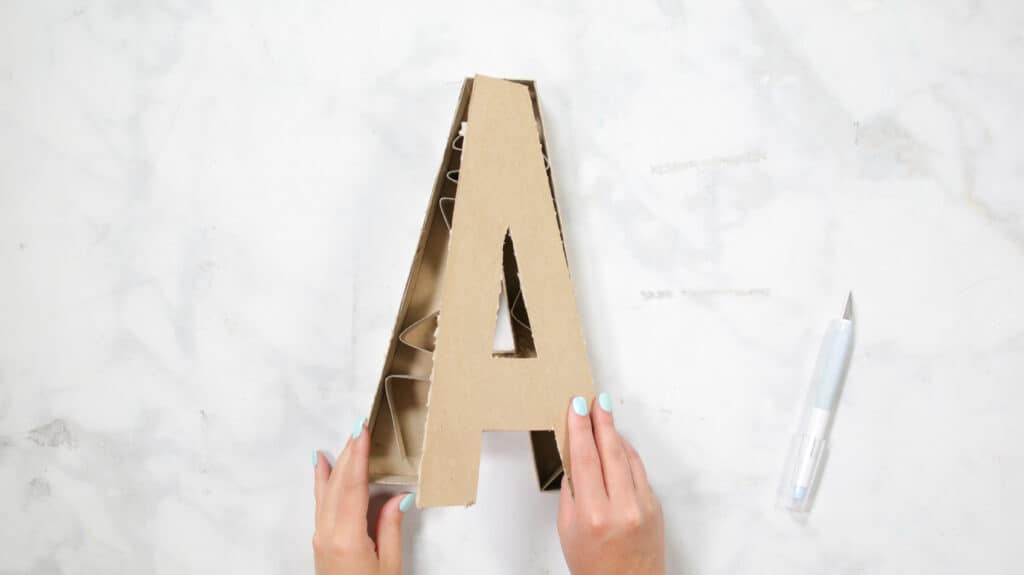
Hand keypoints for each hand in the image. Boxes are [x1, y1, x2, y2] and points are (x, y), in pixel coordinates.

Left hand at [313, 419, 413, 574]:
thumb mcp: (389, 566)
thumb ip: (390, 528)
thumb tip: (396, 497)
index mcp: (347, 537)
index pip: (353, 486)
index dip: (358, 456)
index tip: (363, 432)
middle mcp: (328, 534)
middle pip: (337, 483)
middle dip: (348, 454)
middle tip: (358, 428)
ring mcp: (320, 537)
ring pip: (325, 491)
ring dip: (336, 464)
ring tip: (342, 442)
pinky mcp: (320, 542)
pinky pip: (320, 503)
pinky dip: (323, 482)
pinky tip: (322, 470)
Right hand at [558, 394, 664, 574]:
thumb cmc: (594, 566)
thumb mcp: (567, 529)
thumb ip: (572, 492)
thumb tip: (575, 458)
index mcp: (593, 513)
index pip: (585, 458)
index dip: (581, 428)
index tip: (577, 408)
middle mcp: (621, 507)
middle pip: (611, 450)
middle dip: (602, 421)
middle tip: (594, 401)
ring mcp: (642, 506)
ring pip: (628, 457)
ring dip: (615, 434)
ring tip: (604, 415)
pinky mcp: (655, 506)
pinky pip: (639, 471)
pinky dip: (627, 454)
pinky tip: (618, 444)